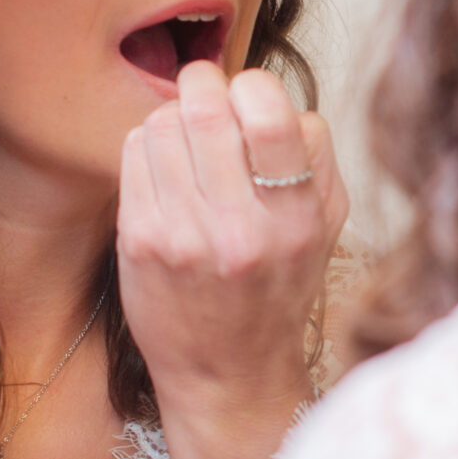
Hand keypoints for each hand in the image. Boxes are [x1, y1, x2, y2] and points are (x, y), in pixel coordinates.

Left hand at [119, 62, 349, 458]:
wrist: (228, 374)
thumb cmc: (279, 288)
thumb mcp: (324, 228)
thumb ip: (314, 157)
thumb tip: (271, 97)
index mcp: (295, 221)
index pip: (271, 116)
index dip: (254, 87)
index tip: (250, 96)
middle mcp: (239, 230)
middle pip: (206, 107)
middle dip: (203, 84)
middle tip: (206, 91)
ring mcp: (182, 236)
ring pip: (162, 122)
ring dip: (175, 117)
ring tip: (189, 141)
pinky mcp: (140, 240)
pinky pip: (134, 151)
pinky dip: (148, 145)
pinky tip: (166, 169)